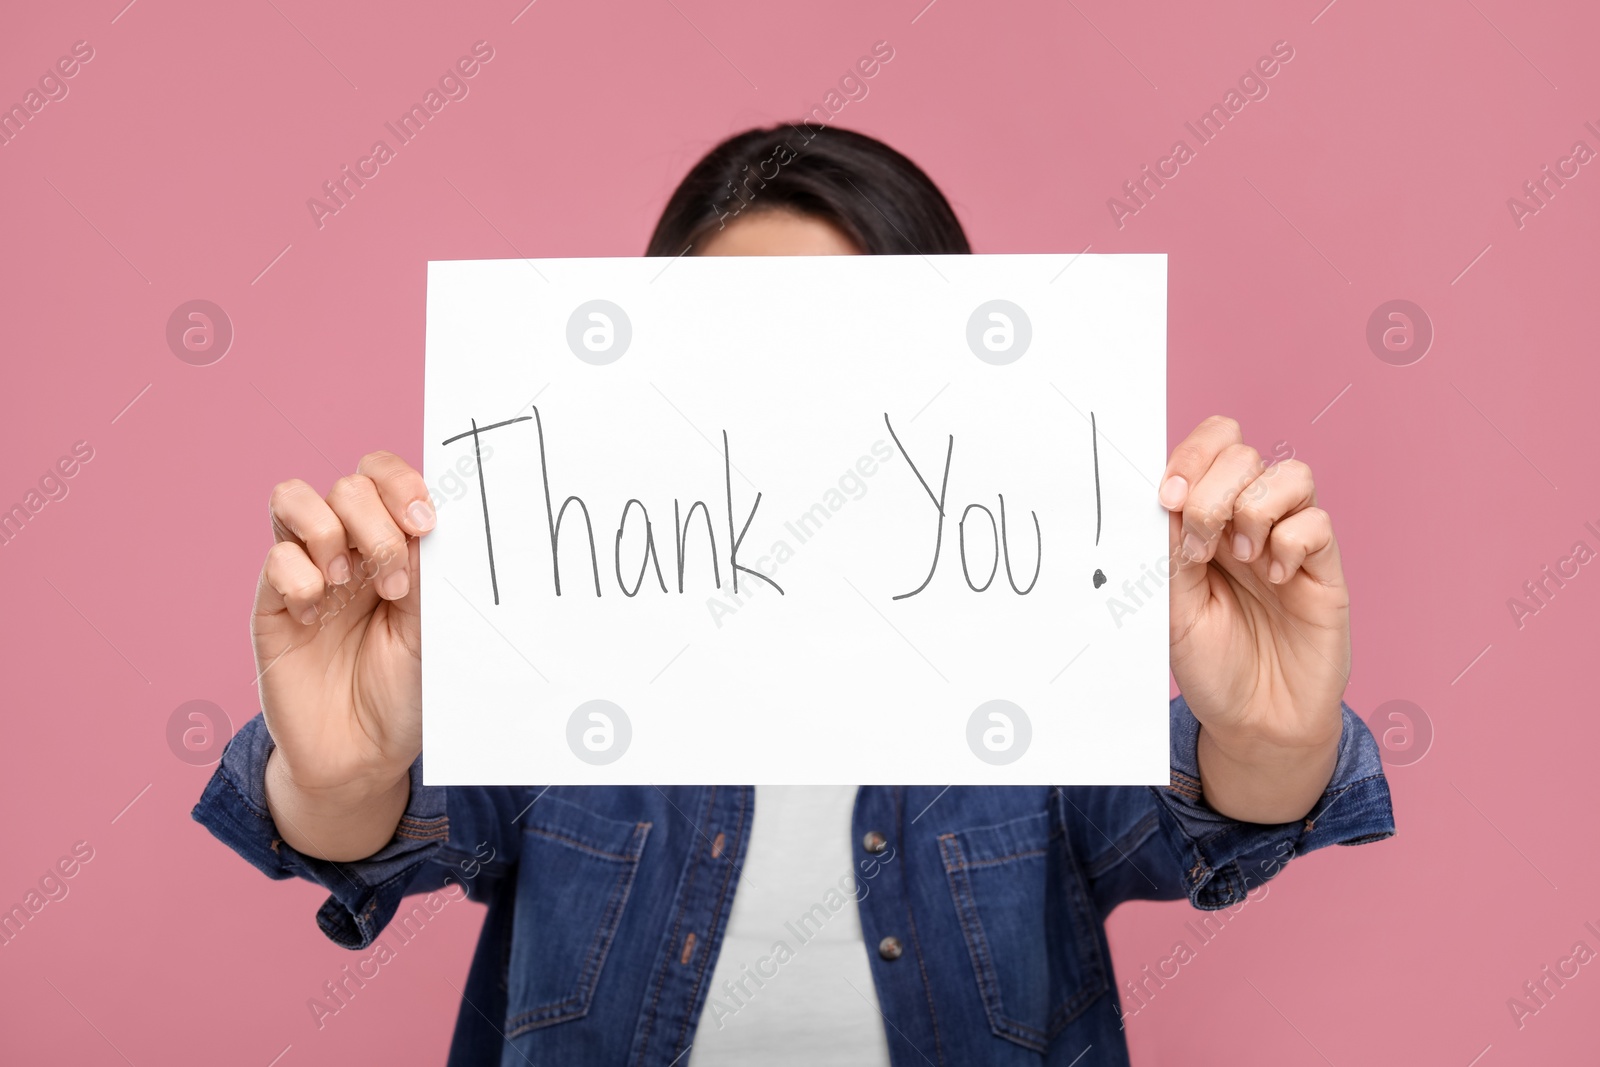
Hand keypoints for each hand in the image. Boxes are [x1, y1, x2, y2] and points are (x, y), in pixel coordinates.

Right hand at [254, 452, 433, 802]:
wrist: (363, 754)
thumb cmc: (404, 691)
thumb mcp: (430, 628)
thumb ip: (423, 572)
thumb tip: (425, 519)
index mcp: (395, 547)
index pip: (386, 477)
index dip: (402, 484)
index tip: (425, 524)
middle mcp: (349, 549)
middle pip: (348, 484)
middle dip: (376, 524)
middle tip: (394, 585)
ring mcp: (306, 572)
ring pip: (295, 497)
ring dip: (328, 532)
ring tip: (346, 585)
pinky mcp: (272, 604)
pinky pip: (275, 558)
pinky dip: (299, 579)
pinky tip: (316, 618)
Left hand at [1161, 417, 1346, 821]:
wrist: (1255, 721)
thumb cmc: (1212, 665)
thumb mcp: (1173, 607)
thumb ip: (1172, 550)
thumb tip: (1167, 495)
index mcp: (1205, 522)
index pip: (1209, 448)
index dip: (1190, 457)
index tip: (1167, 497)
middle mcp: (1248, 522)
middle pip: (1243, 454)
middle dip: (1213, 492)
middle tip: (1201, 549)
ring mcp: (1288, 542)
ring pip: (1291, 473)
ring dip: (1255, 511)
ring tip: (1243, 560)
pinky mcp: (1324, 569)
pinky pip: (1317, 522)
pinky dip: (1290, 542)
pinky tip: (1276, 579)